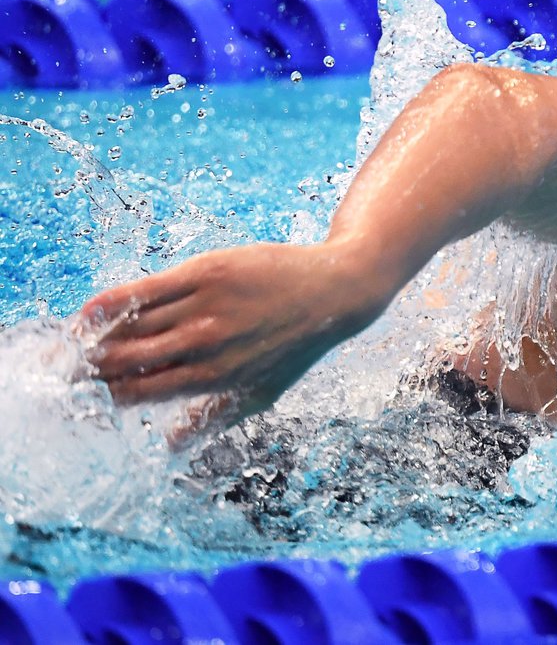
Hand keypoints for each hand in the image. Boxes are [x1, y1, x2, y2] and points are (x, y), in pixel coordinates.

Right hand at [80, 241, 391, 421]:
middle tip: (57, 369)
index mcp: (213, 380)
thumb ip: (210, 419)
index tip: (77, 396)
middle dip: (82, 369)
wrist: (335, 292)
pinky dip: (110, 303)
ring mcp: (204, 309)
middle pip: (123, 362)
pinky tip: (88, 312)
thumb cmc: (294, 345)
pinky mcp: (205, 273)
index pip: (137, 395)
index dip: (100, 397)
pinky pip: (145, 290)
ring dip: (89, 338)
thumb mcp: (259, 393)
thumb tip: (169, 448)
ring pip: (129, 327)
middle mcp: (205, 347)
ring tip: (66, 344)